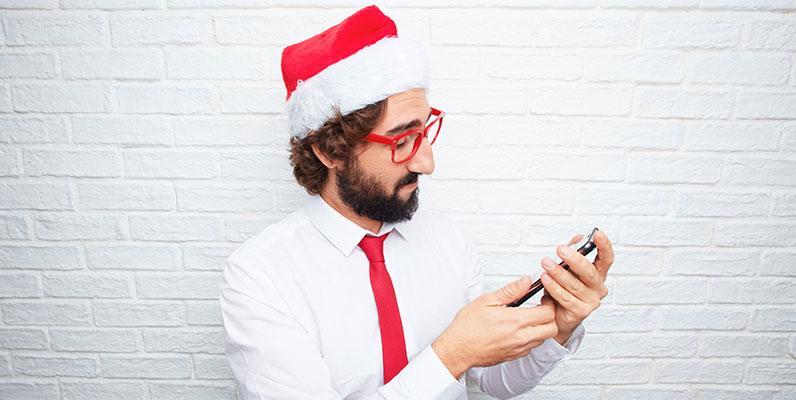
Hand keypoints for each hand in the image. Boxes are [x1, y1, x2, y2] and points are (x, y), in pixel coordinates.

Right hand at [431, 276, 557, 378]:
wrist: (458, 349)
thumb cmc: (468, 326)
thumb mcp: (487, 300)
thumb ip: (510, 291)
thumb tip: (525, 281)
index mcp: (516, 320)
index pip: (548, 313)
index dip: (549, 304)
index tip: (543, 299)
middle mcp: (520, 337)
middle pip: (552, 328)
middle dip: (551, 317)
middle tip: (541, 309)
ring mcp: (518, 348)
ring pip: (543, 339)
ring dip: (541, 328)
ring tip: (530, 319)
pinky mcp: (514, 356)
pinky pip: (532, 347)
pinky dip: (531, 338)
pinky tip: (520, 330)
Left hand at [540, 230, 613, 344]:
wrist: (557, 316)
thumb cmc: (564, 289)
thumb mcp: (568, 269)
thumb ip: (573, 253)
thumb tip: (579, 238)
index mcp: (598, 275)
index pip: (606, 259)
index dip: (604, 246)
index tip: (598, 234)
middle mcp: (598, 288)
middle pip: (589, 272)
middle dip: (574, 259)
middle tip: (560, 250)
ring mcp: (591, 301)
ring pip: (574, 285)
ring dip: (559, 273)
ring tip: (546, 263)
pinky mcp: (581, 312)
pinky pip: (566, 298)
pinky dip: (554, 287)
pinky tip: (545, 279)